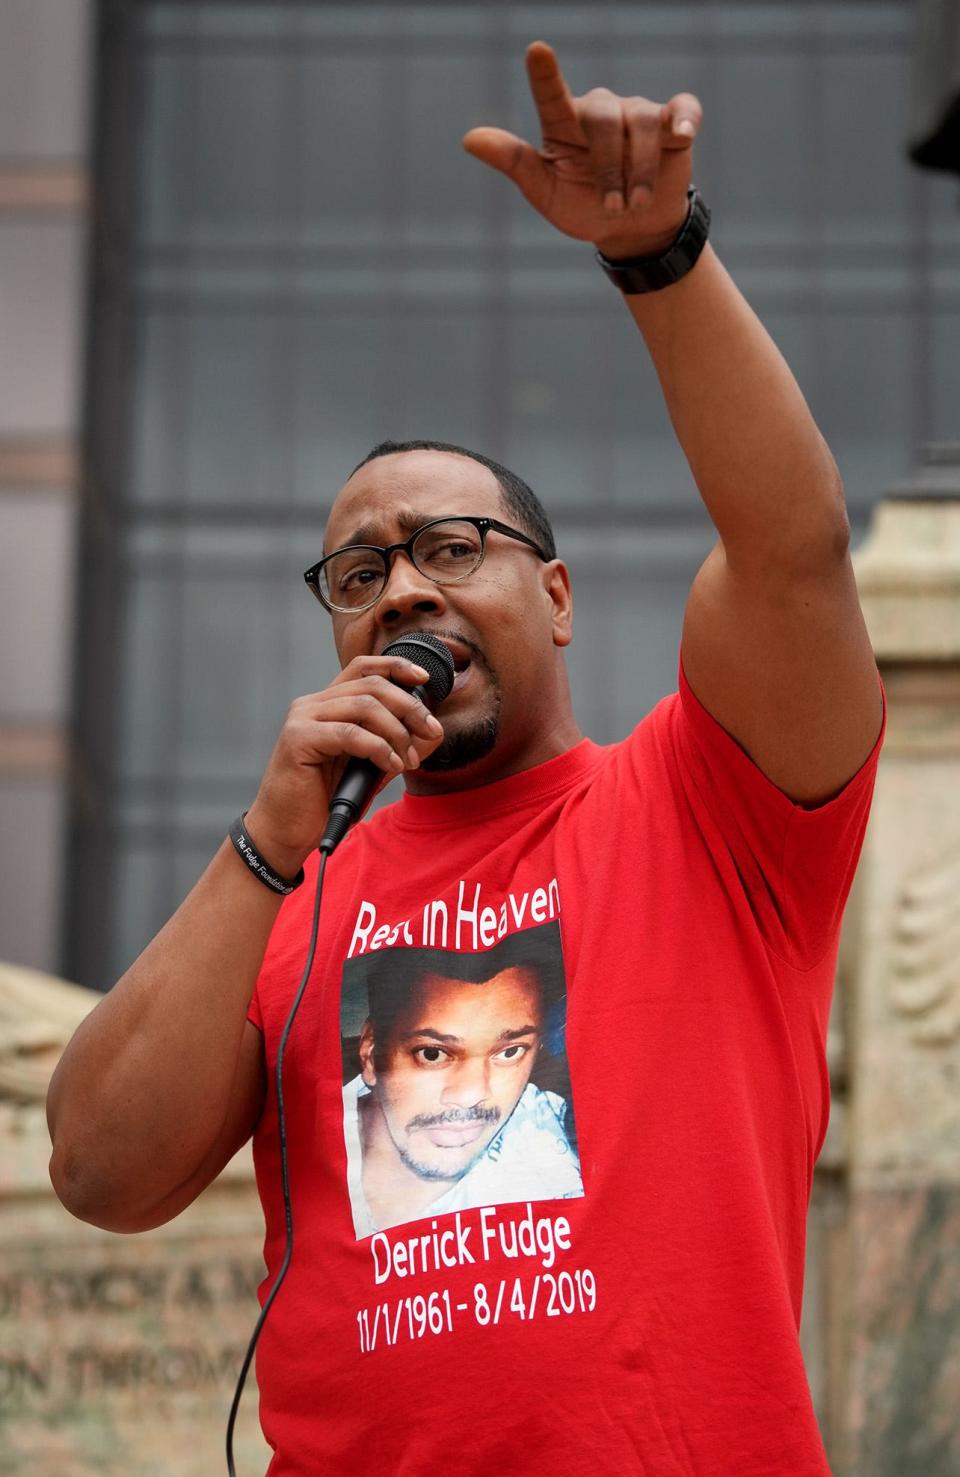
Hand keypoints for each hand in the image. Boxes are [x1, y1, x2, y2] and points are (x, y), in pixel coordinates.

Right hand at [244, 656, 444, 874]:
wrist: (286, 831)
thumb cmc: (324, 801)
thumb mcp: (370, 767)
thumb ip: (396, 745)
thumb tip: (433, 731)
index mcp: (327, 705)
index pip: (363, 668)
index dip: (397, 667)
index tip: (424, 679)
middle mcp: (312, 704)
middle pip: (372, 685)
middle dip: (410, 707)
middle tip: (431, 732)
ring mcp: (303, 718)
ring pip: (365, 706)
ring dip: (397, 732)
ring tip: (407, 761)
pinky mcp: (299, 739)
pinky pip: (350, 733)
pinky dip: (379, 748)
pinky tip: (391, 766)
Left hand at [463, 41, 701, 258]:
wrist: (630, 228)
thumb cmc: (584, 208)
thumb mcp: (546, 194)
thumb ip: (515, 163)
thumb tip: (470, 138)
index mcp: (565, 125)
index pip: (552, 94)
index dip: (545, 74)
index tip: (537, 51)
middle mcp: (601, 111)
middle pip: (606, 118)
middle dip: (610, 166)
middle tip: (612, 205)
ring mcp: (638, 113)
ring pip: (644, 124)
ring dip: (639, 171)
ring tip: (634, 202)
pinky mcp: (673, 124)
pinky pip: (683, 109)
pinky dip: (686, 118)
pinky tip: (684, 134)